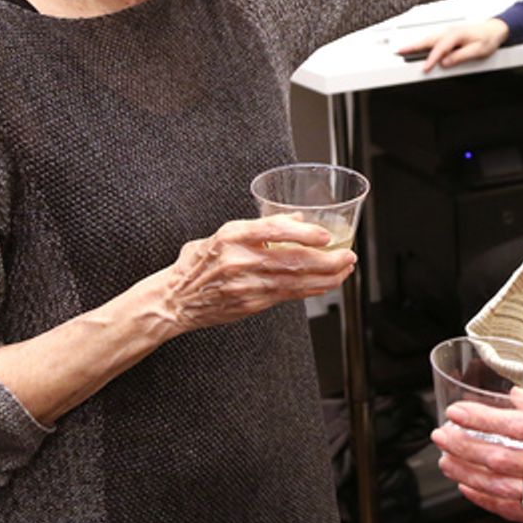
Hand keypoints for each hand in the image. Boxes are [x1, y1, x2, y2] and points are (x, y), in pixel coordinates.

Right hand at [164, 214, 354, 332]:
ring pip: (294, 281)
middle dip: (327, 260)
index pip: (273, 230)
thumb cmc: (199, 263)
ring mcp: (246, 284)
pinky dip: (310, 290)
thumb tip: (298, 218)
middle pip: (291, 260)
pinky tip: (325, 285)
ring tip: (344, 270)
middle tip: (348, 255)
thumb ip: (261, 226)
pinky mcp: (251, 304)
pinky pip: (287, 296)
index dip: (303, 233)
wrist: (174, 299)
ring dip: (325, 277)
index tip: (326, 235)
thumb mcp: (224, 233)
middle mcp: (240, 260)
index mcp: (232, 236)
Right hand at [397, 19, 510, 71]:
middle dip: (413, 46)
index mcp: (456, 35)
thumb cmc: (488, 39)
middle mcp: (450, 32)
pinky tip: (418, 47)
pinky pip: (433, 39)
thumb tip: (446, 62)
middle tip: (399, 52)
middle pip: (428, 40)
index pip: (440, 49)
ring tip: (403, 50)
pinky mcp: (448, 34)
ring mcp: (448, 32)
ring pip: (428, 39)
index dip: (431, 59)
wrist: (495, 29)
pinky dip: (423, 42)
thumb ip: (461, 56)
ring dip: (415, 44)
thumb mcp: (478, 51)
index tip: (424, 68)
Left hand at [432, 389, 522, 522]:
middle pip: (499, 457)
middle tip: (441, 435)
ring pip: (500, 486)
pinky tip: (468, 487)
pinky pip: (512, 510)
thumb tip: (513, 396)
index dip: (480, 418)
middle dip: (463, 445)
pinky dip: (485, 499)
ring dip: (466, 472)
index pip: (514, 425)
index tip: (456, 411)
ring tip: (446, 460)